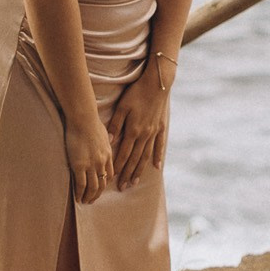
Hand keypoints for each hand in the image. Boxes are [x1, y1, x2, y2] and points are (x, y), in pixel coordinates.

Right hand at [64, 109, 116, 205]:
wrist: (83, 119)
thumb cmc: (91, 122)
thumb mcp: (104, 133)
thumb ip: (105, 141)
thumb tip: (106, 140)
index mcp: (108, 155)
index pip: (109, 174)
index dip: (105, 183)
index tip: (100, 188)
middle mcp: (102, 162)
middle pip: (102, 183)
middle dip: (98, 194)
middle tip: (92, 200)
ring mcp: (91, 165)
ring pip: (93, 187)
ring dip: (89, 196)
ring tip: (85, 202)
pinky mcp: (80, 165)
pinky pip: (81, 184)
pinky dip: (80, 193)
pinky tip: (77, 198)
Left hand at [108, 61, 171, 188]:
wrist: (158, 83)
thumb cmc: (137, 93)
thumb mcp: (122, 107)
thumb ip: (115, 125)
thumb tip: (109, 143)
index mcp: (133, 130)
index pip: (123, 154)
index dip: (117, 167)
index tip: (112, 179)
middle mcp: (144, 135)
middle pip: (134, 159)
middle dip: (127, 174)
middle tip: (122, 187)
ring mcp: (154, 132)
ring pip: (146, 156)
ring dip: (139, 170)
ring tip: (134, 182)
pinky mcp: (160, 127)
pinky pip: (159, 146)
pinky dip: (157, 157)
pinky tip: (156, 167)